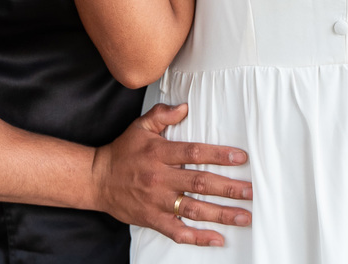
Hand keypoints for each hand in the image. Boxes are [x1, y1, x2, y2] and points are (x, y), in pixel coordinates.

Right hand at [91, 103, 252, 246]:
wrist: (97, 179)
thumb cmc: (122, 152)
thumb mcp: (139, 127)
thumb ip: (162, 115)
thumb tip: (184, 107)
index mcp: (159, 153)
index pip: (194, 153)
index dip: (219, 155)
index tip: (241, 158)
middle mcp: (160, 178)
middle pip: (199, 183)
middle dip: (228, 187)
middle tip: (251, 191)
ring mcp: (156, 201)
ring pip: (193, 209)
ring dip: (221, 214)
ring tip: (243, 216)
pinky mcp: (152, 219)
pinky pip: (178, 232)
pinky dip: (198, 237)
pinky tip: (217, 239)